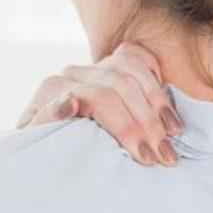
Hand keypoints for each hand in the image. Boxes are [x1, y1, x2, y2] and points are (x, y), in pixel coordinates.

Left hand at [15, 42, 182, 166]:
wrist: (43, 141)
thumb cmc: (43, 148)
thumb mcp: (38, 141)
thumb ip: (48, 119)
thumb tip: (70, 100)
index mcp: (54, 88)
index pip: (99, 98)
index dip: (125, 126)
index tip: (145, 156)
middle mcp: (74, 72)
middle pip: (120, 86)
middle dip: (147, 123)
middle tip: (166, 155)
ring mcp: (93, 66)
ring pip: (132, 70)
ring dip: (157, 102)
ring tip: (174, 134)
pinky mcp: (108, 63)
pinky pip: (136, 56)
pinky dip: (154, 76)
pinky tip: (165, 103)